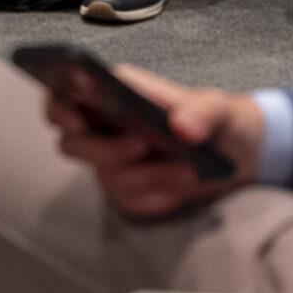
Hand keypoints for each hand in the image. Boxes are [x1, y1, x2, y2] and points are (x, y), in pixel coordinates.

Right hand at [47, 62, 261, 219]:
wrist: (234, 152)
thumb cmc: (215, 117)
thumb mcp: (218, 107)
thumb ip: (202, 112)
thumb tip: (181, 128)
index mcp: (111, 91)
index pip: (62, 95)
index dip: (58, 107)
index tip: (77, 119)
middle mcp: (103, 126)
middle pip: (72, 144)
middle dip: (108, 150)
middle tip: (142, 144)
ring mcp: (112, 161)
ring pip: (107, 178)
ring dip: (149, 177)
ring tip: (189, 171)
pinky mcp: (129, 189)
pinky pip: (133, 201)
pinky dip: (161, 195)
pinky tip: (186, 183)